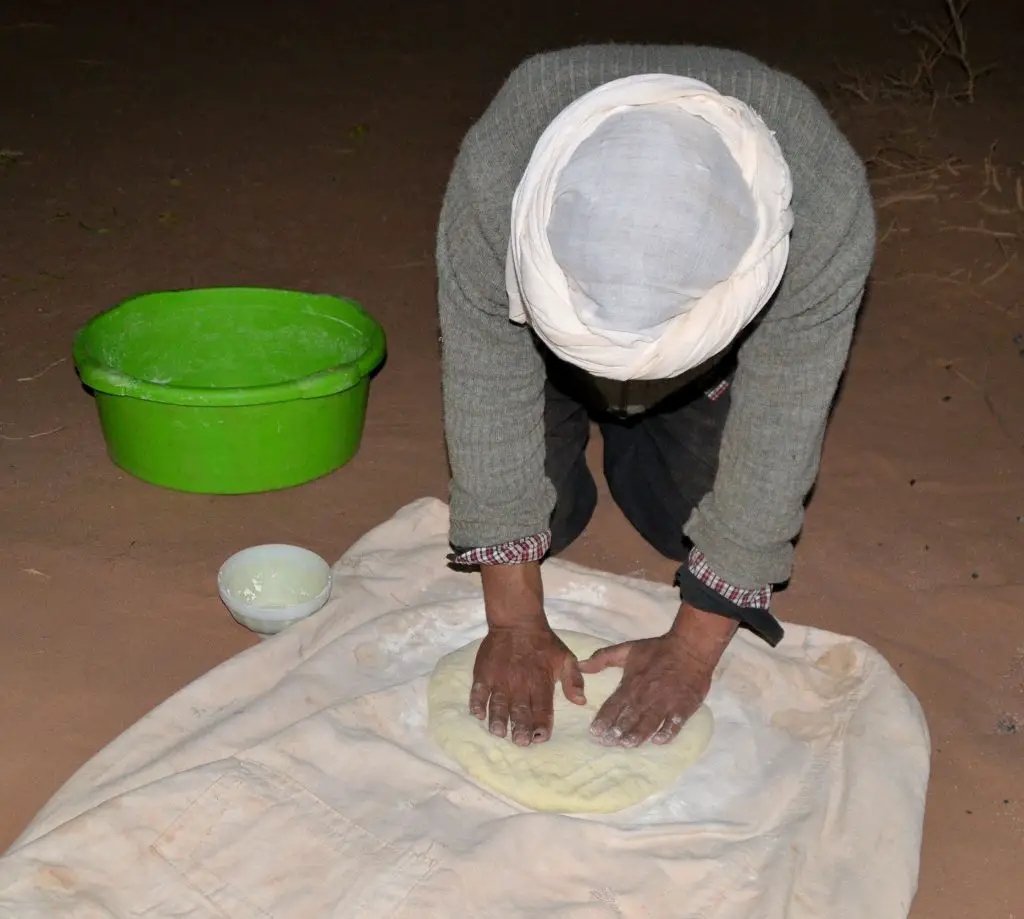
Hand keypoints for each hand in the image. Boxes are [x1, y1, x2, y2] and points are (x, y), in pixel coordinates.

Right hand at [470, 625, 585, 745]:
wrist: (518, 621)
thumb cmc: (544, 643)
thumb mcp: (567, 658)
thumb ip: (574, 680)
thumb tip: (581, 701)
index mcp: (541, 682)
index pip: (543, 708)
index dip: (542, 725)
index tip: (540, 738)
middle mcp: (520, 683)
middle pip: (520, 710)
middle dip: (520, 728)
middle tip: (520, 742)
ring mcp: (500, 679)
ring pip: (499, 703)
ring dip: (499, 719)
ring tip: (499, 732)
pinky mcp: (484, 673)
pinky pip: (479, 690)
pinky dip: (477, 702)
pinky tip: (477, 714)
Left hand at [578, 604, 735, 747]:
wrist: (690, 647)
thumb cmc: (658, 650)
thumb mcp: (628, 649)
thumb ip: (603, 657)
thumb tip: (580, 665)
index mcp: (632, 683)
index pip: (614, 705)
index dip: (603, 719)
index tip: (594, 732)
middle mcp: (647, 695)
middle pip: (629, 718)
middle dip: (617, 732)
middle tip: (607, 744)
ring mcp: (666, 702)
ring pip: (649, 723)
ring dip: (637, 735)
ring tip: (627, 745)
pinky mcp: (684, 706)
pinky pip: (674, 724)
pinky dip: (666, 733)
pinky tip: (658, 741)